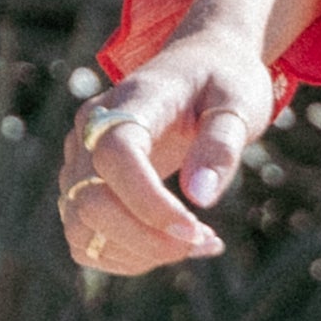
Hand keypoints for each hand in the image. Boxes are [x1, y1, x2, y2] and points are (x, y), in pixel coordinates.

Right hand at [59, 13, 279, 274]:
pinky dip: (126, 256)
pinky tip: (173, 246)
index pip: (115, 154)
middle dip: (146, 238)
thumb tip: (200, 198)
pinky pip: (85, 238)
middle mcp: (91, 129)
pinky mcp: (83, 186)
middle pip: (89, 199)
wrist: (201, 64)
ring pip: (81, 227)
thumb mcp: (239, 102)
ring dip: (137, 252)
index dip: (147, 201)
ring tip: (196, 244)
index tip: (194, 228)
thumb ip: (221, 145)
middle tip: (204, 241)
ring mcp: (80, 159)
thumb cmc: (223, 81)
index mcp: (133, 99)